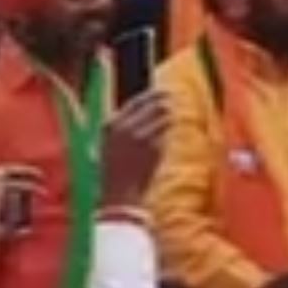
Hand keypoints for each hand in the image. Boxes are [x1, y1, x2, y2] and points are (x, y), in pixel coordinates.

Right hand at [101, 90, 170, 208]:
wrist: (119, 195)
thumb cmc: (116, 173)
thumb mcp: (112, 146)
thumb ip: (125, 127)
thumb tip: (146, 111)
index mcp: (110, 125)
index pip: (135, 102)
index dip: (151, 96)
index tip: (163, 92)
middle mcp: (122, 126)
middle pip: (152, 104)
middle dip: (166, 100)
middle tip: (177, 99)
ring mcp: (138, 135)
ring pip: (163, 115)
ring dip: (172, 115)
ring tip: (177, 116)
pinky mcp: (152, 145)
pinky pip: (167, 131)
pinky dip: (172, 131)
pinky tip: (173, 133)